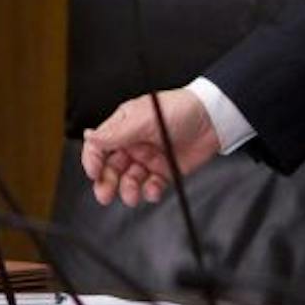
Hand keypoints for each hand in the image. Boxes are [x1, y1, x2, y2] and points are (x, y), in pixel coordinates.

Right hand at [80, 88, 220, 207]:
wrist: (213, 119)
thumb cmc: (180, 109)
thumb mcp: (144, 119)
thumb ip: (116, 133)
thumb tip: (90, 137)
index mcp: (123, 127)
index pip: (99, 145)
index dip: (93, 160)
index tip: (94, 173)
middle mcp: (133, 143)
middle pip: (111, 167)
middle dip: (106, 182)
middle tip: (105, 194)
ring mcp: (148, 158)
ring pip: (129, 180)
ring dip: (128, 190)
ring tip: (133, 195)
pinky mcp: (164, 171)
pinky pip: (151, 186)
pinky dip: (150, 191)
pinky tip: (153, 190)